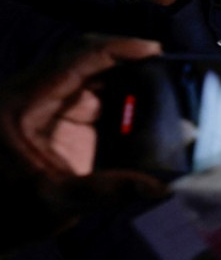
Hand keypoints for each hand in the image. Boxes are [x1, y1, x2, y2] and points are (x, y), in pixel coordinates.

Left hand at [0, 35, 167, 253]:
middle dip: (126, 57)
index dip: (117, 49)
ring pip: (90, 72)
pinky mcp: (55, 117)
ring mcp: (46, 104)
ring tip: (164, 84)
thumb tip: (162, 188)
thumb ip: (109, 190)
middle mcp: (35, 93)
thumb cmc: (9, 210)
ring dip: (125, 76)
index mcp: (25, 103)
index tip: (155, 51)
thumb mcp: (57, 201)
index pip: (76, 58)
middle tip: (166, 65)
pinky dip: (119, 96)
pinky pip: (91, 94)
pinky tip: (144, 107)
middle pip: (84, 56)